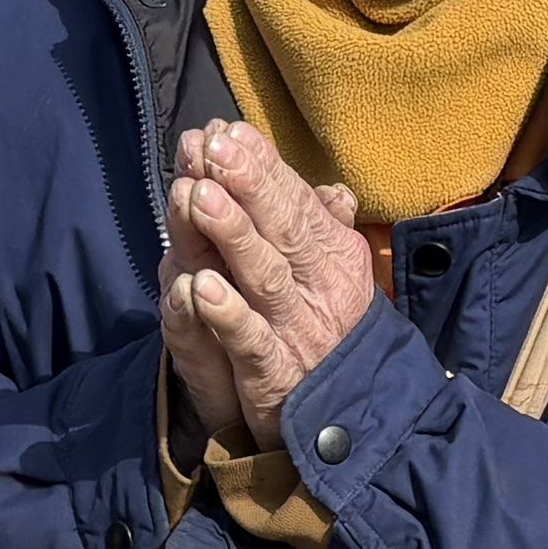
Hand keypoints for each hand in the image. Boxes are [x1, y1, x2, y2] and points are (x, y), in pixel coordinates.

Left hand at [164, 122, 383, 451]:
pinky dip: (226, 314)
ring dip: (231, 236)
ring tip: (199, 197)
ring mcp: (296, 330)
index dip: (263, 166)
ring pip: (264, 276)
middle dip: (247, 186)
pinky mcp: (274, 374)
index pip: (296, 201)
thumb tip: (332, 188)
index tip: (227, 131)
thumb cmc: (329, 331)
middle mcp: (319, 287)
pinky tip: (197, 287)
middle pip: (282, 228)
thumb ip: (323, 229)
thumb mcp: (332, 274)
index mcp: (333, 255)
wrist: (350, 417)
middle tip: (213, 149)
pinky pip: (250, 341)